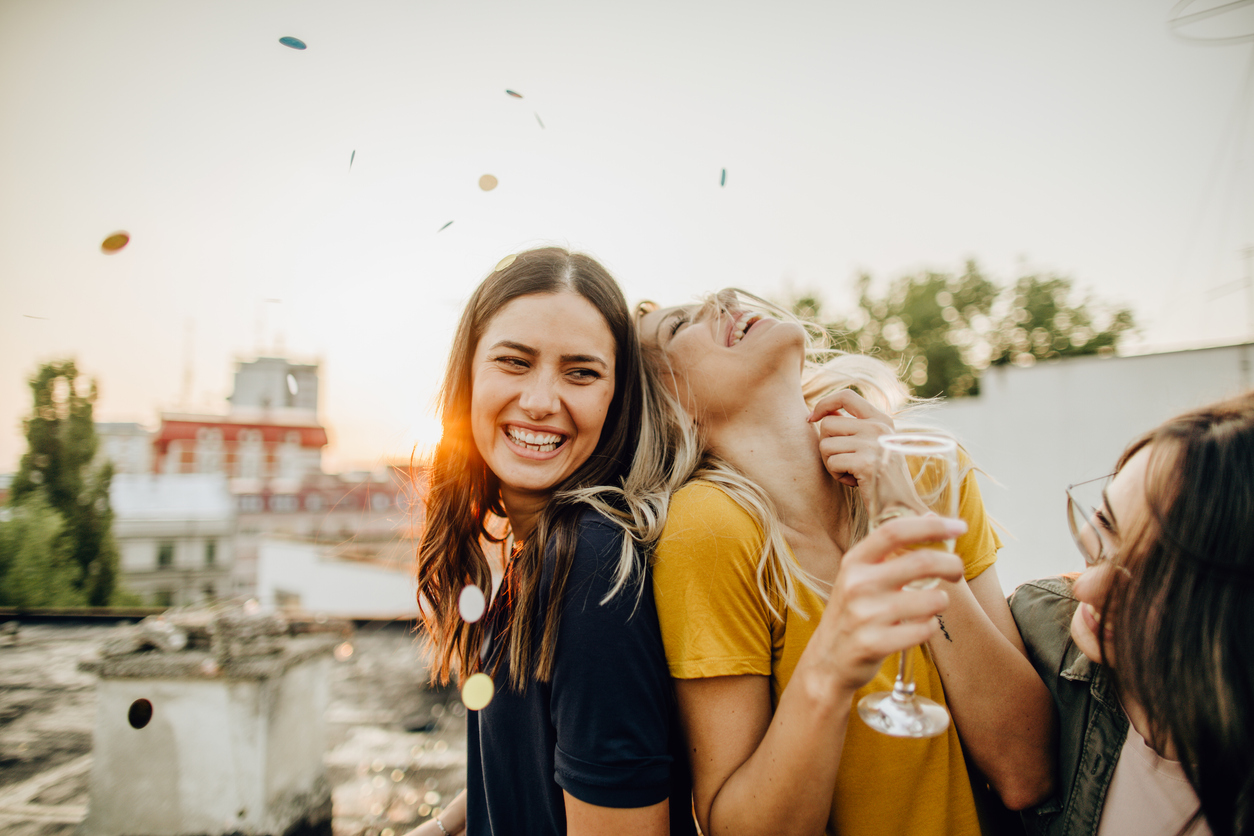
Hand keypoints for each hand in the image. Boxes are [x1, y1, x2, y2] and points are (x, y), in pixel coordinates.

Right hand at [803, 515, 965, 696]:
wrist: (828, 659)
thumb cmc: (853, 611)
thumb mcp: (863, 575)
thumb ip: (893, 548)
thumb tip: (930, 517)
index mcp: (854, 561)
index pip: (895, 531)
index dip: (931, 526)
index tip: (960, 526)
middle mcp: (857, 584)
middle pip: (920, 562)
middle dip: (951, 564)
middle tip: (958, 570)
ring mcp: (864, 615)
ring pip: (931, 600)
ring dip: (941, 601)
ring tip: (932, 604)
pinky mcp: (874, 644)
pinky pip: (924, 630)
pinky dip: (929, 627)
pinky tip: (919, 627)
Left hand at [808, 389, 893, 488]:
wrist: (903, 507)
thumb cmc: (883, 478)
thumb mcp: (874, 445)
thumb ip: (854, 427)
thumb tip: (825, 413)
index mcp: (882, 419)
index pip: (846, 396)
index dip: (824, 404)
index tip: (812, 418)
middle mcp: (879, 427)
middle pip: (828, 424)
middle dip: (826, 446)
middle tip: (842, 462)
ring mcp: (873, 443)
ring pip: (825, 445)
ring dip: (831, 463)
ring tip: (851, 473)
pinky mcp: (865, 462)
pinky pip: (832, 463)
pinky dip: (838, 476)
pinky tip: (855, 482)